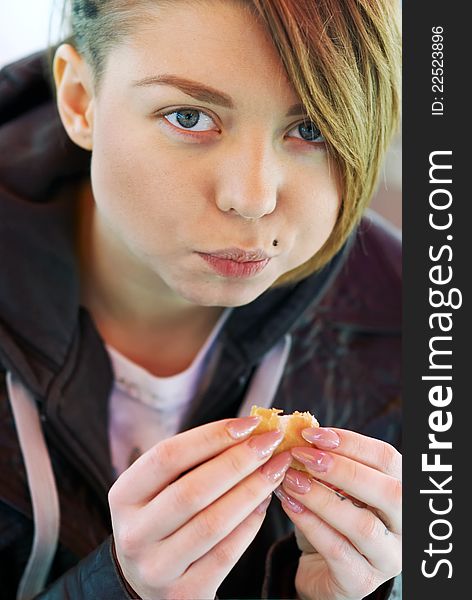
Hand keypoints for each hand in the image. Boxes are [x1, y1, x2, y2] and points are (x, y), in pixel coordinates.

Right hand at [108, 416, 292, 599]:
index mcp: (124, 496)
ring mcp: (157, 568)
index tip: (249, 423)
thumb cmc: (162, 518)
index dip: (212, 436)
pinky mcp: (184, 594)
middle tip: (271, 441)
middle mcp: (134, 533)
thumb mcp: (160, 487)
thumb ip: (194, 460)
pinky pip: (226, 554)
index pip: (167, 456)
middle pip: (193, 490)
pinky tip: (265, 502)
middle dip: (239, 461)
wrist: (146, 581)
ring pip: (213, 522)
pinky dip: (250, 524)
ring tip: (276, 468)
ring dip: (252, 489)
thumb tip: (248, 430)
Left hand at [274, 428, 401, 599]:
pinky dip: (310, 523)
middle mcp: (404, 525)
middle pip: (389, 492)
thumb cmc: (330, 518)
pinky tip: (289, 504)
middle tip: (303, 456)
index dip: (350, 442)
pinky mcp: (361, 581)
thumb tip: (298, 430)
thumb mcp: (332, 485)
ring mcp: (388, 557)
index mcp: (401, 490)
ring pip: (364, 525)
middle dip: (343, 469)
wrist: (321, 568)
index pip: (387, 459)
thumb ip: (325, 461)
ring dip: (322, 497)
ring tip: (291, 480)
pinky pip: (337, 550)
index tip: (312, 434)